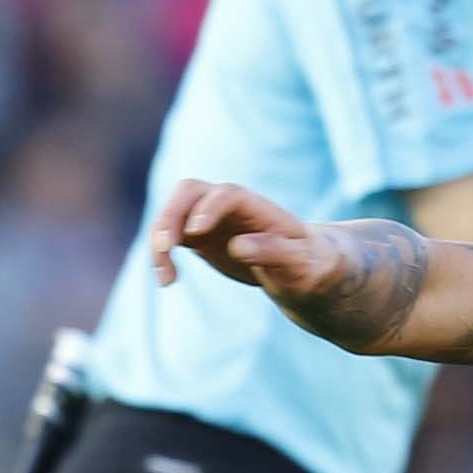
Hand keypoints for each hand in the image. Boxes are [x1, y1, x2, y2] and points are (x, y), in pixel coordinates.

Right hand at [148, 177, 376, 339]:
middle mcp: (232, 206)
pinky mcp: (200, 236)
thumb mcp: (303, 264)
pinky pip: (171, 235)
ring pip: (174, 211)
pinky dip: (161, 253)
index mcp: (260, 208)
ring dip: (160, 238)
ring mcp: (212, 218)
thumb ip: (276, 253)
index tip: (196, 233)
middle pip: (191, 191)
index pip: (228, 194)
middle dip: (171, 215)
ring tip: (165, 278)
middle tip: (164, 247)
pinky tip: (167, 280)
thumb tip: (239, 247)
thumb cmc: (312, 264)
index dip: (209, 208)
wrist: (307, 268)